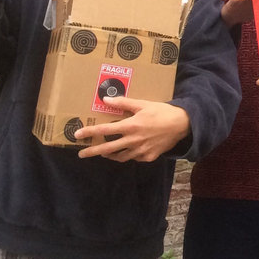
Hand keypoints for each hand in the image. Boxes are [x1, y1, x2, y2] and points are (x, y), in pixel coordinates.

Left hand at [74, 97, 189, 161]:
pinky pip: (134, 158)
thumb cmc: (161, 112)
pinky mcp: (148, 157)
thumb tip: (106, 100)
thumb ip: (123, 104)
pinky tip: (128, 150)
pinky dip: (128, 154)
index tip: (77, 135)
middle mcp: (133, 141)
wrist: (182, 124)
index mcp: (130, 126)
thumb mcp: (143, 104)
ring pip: (120, 157)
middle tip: (81, 154)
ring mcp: (140, 151)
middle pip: (107, 148)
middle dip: (92, 151)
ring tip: (104, 152)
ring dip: (110, 155)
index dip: (90, 133)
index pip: (105, 130)